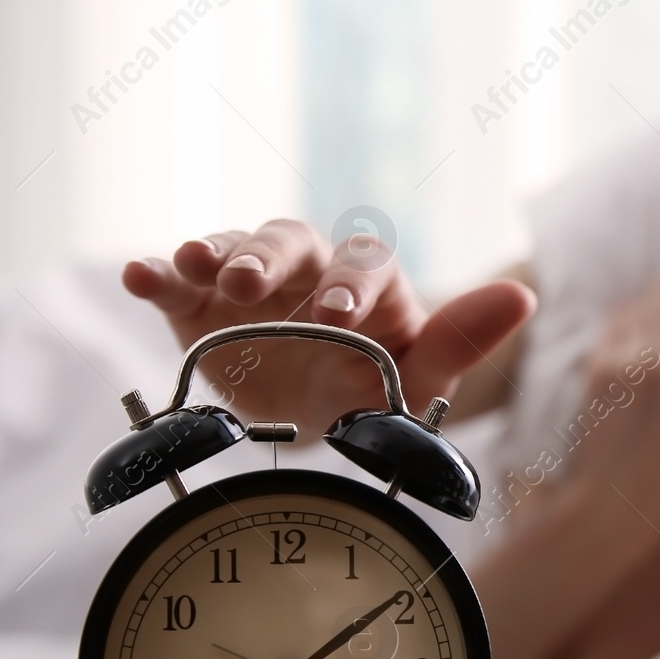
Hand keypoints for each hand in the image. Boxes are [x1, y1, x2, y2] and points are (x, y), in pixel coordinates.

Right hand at [123, 219, 534, 429]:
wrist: (307, 417)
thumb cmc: (371, 390)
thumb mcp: (415, 382)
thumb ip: (461, 340)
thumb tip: (523, 297)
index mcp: (365, 281)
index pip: (364, 264)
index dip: (352, 285)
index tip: (337, 318)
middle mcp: (308, 268)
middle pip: (292, 241)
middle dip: (271, 259)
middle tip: (252, 286)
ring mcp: (251, 280)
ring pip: (235, 246)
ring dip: (215, 250)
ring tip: (192, 260)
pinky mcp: (198, 300)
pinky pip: (177, 279)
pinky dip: (157, 271)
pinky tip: (136, 274)